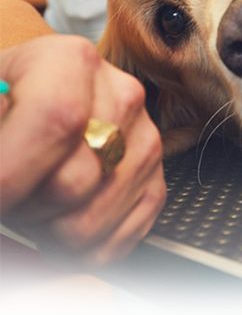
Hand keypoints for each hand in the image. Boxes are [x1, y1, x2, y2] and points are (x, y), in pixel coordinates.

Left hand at [0, 36, 164, 260]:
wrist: (34, 101)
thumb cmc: (6, 101)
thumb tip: (0, 129)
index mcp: (70, 62)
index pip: (53, 120)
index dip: (13, 173)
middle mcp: (119, 96)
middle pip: (71, 183)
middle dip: (25, 207)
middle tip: (8, 194)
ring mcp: (144, 141)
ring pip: (89, 223)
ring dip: (46, 231)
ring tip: (31, 203)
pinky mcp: (155, 181)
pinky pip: (116, 242)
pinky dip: (76, 251)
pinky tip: (55, 223)